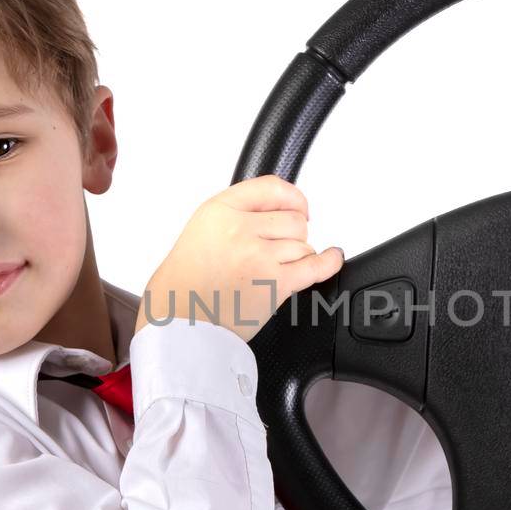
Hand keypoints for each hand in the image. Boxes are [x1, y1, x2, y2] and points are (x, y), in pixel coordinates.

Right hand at [136, 174, 344, 343]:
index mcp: (220, 210)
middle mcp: (241, 229)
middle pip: (293, 219)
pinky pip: (315, 266)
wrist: (179, 321)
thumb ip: (238, 215)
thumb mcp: (203, 229)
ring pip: (303, 244)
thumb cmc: (185, 283)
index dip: (292, 198)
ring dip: (297, 256)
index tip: (299, 207)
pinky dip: (328, 262)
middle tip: (277, 250)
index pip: (272, 188)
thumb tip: (281, 210)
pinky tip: (332, 257)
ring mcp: (259, 256)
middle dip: (292, 234)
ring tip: (276, 269)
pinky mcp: (275, 284)